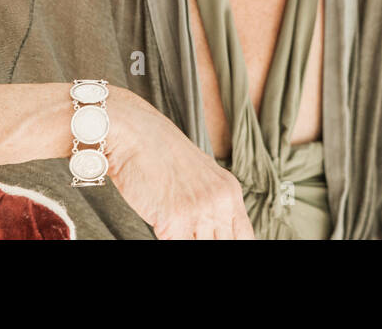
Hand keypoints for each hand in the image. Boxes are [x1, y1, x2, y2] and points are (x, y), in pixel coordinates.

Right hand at [104, 88, 253, 238]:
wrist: (136, 135)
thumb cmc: (161, 155)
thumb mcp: (201, 177)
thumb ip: (212, 203)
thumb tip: (214, 231)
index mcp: (230, 191)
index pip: (246, 237)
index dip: (232, 244)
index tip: (215, 239)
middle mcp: (220, 202)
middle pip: (225, 244)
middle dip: (207, 242)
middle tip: (190, 232)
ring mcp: (200, 212)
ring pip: (201, 246)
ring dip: (185, 239)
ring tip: (175, 227)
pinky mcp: (175, 220)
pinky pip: (177, 246)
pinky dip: (168, 239)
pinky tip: (162, 227)